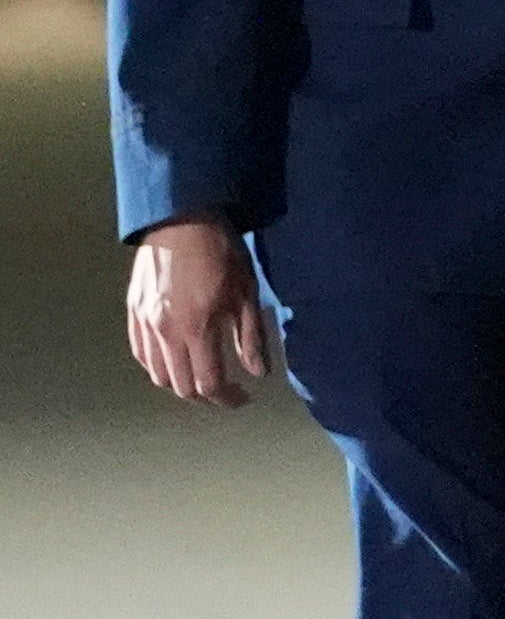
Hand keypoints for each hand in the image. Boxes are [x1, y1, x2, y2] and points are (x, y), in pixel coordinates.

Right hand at [125, 216, 270, 408]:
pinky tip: (174, 362)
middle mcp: (165, 332)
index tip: (242, 398)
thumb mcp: (246, 294)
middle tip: (225, 393)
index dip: (227, 398)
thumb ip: (250, 337)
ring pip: (157, 373)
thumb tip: (258, 371)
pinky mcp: (132, 311)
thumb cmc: (221, 253)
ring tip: (202, 378)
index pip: (208, 383)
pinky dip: (157, 366)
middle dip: (205, 397)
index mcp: (196, 329)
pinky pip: (140, 352)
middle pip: (180, 385)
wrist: (182, 220)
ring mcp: (144, 323)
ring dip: (180, 384)